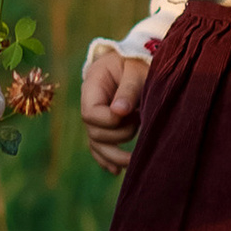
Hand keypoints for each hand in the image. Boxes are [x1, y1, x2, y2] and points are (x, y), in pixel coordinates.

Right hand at [80, 44, 147, 175]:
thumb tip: (119, 112)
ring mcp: (96, 117)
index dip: (109, 120)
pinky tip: (117, 170)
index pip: (90, 113)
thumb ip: (128, 90)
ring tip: (134, 161)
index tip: (132, 114)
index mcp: (92, 85)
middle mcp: (90, 103)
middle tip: (140, 121)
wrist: (137, 60)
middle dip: (118, 135)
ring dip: (114, 155)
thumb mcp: (136, 70)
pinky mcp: (105, 126)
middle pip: (93, 132)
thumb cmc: (137, 62)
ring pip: (96, 144)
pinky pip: (99, 147)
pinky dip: (107, 159)